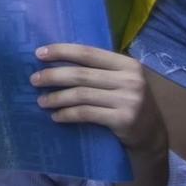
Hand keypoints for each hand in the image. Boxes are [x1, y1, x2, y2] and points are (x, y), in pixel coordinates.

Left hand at [30, 43, 167, 157]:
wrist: (151, 134)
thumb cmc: (128, 101)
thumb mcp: (121, 80)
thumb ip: (99, 69)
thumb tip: (56, 59)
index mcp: (127, 64)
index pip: (88, 53)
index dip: (61, 51)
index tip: (38, 53)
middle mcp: (130, 80)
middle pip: (81, 75)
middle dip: (53, 76)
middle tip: (34, 80)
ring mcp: (129, 100)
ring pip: (81, 95)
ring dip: (57, 97)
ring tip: (41, 101)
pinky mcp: (123, 120)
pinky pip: (87, 114)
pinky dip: (67, 114)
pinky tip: (56, 116)